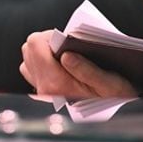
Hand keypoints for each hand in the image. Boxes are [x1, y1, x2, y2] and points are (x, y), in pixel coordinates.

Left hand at [19, 30, 135, 97]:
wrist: (115, 105)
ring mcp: (42, 91)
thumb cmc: (114, 91)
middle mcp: (45, 88)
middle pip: (29, 49)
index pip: (35, 44)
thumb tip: (65, 55)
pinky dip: (41, 63)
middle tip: (66, 47)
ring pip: (27, 58)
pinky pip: (30, 69)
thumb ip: (86, 69)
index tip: (66, 41)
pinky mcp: (42, 92)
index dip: (50, 35)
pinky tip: (58, 65)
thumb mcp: (107, 81)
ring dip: (42, 52)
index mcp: (57, 83)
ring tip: (62, 56)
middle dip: (46, 42)